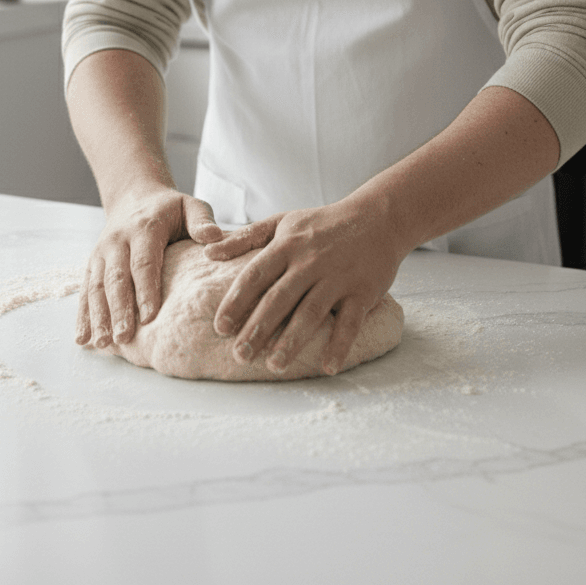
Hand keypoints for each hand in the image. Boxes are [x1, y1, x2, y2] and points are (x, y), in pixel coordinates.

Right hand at [75, 189, 221, 347]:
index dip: (146, 290)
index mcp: (143, 228)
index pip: (144, 262)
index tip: (150, 317)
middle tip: (125, 338)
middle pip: (116, 278)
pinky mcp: (92, 264)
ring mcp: (101, 253)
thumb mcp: (189, 206)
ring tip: (105, 344)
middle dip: (119, 310)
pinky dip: (83, 316)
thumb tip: (215, 237)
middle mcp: (117, 241)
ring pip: (97, 287)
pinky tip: (83, 339)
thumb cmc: (169, 208)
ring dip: (99, 316)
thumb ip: (201, 220)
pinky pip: (85, 291)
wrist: (134, 196)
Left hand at [203, 190, 403, 375]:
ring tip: (273, 366)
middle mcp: (310, 262)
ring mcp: (337, 277)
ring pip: (311, 313)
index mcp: (287, 245)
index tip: (220, 327)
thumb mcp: (282, 222)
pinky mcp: (363, 291)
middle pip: (279, 299)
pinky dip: (340, 344)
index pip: (256, 275)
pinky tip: (327, 367)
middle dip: (258, 328)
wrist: (377, 217)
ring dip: (292, 341)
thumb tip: (208, 252)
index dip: (237, 301)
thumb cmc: (322, 223)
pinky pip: (350, 322)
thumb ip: (245, 237)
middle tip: (239, 356)